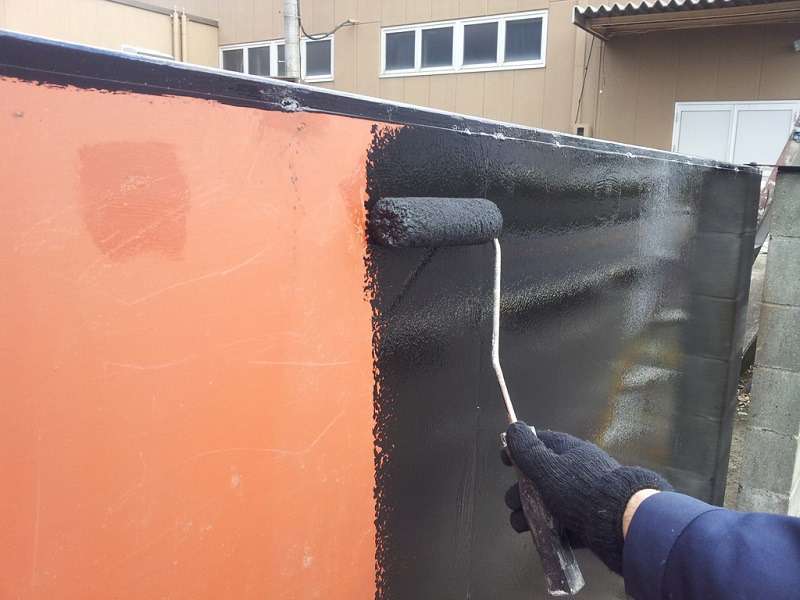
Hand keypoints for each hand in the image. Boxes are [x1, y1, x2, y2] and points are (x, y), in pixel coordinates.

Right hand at [502, 422, 671, 574]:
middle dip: (520, 490)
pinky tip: (539, 535)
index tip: (504, 461)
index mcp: (566, 450)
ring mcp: (580, 497)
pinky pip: (560, 523)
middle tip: (513, 502)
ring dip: (528, 512)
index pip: (537, 443)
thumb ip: (527, 451)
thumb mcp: (548, 467)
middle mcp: (573, 471)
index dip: (518, 450)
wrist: (622, 523)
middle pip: (538, 477)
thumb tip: (513, 427)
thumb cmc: (582, 490)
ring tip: (521, 524)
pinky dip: (547, 529)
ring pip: (546, 502)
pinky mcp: (585, 521)